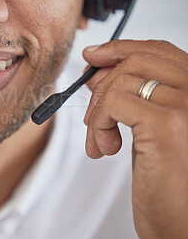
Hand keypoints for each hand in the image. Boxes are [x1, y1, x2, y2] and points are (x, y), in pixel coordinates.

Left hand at [83, 40, 187, 238]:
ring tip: (100, 143)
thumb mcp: (146, 130)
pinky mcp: (167, 125)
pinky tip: (104, 149)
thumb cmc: (168, 183)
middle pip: (137, 61)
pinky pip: (113, 102)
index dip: (122, 49)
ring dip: (97, 113)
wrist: (182, 225)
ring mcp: (187, 106)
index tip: (93, 56)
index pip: (159, 51)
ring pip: (119, 81)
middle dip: (102, 83)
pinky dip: (98, 123)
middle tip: (92, 116)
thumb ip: (128, 97)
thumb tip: (97, 71)